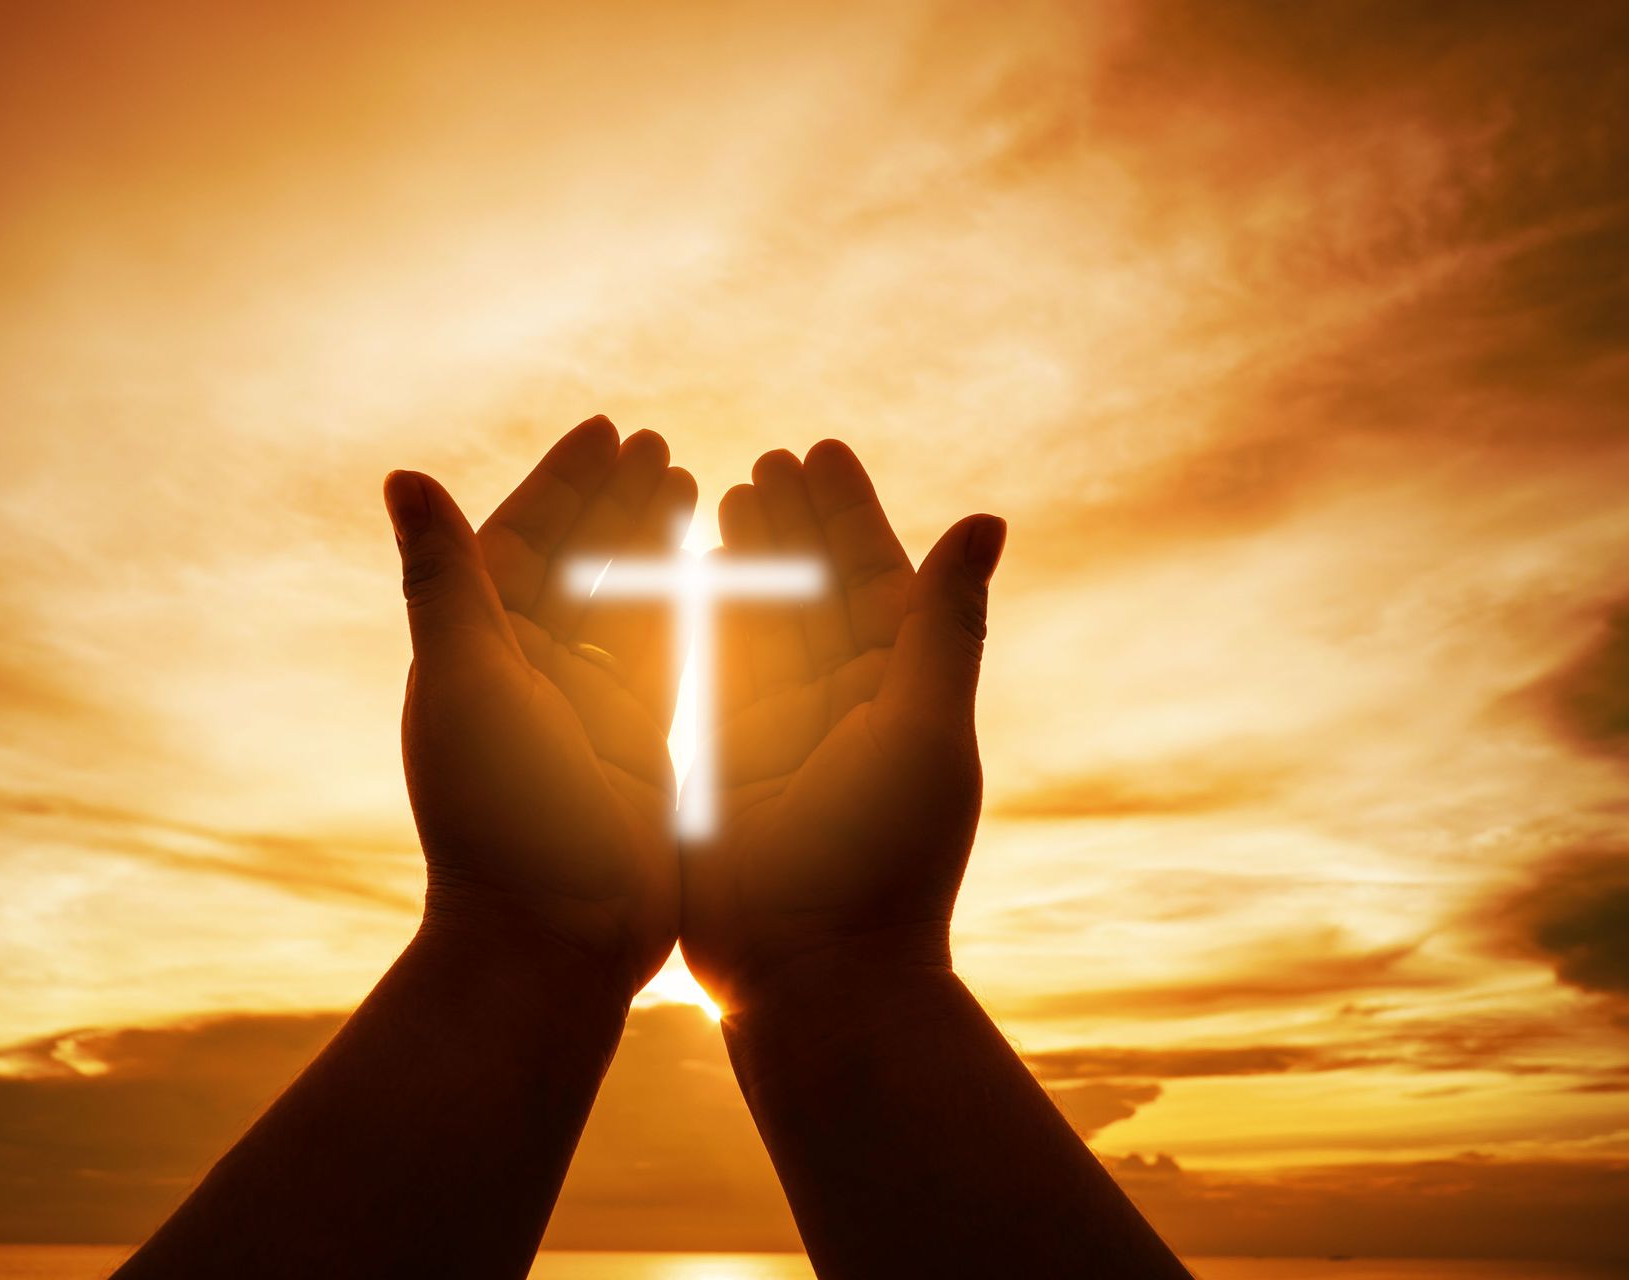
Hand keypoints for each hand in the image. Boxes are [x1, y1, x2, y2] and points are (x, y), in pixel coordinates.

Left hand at [385, 416, 694, 996]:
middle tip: (659, 444)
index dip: (561, 482)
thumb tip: (401, 477)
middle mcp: (525, 675)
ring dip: (651, 542)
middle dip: (613, 501)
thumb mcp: (466, 683)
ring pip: (623, 602)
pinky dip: (686, 608)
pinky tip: (720, 568)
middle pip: (575, 562)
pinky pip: (664, 656)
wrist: (551, 940)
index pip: (519, 540)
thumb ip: (444, 579)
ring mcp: (583, 710)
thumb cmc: (499, 814)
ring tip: (691, 482)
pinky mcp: (636, 746)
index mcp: (474, 653)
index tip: (607, 429)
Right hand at [679, 441, 1005, 1008]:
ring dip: (739, 562)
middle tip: (762, 461)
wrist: (817, 978)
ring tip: (720, 496)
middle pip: (810, 593)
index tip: (819, 450)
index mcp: (897, 693)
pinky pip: (702, 677)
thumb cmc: (885, 860)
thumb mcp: (924, 732)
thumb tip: (987, 519)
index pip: (873, 579)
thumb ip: (944, 624)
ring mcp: (776, 736)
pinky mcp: (719, 767)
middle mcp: (839, 707)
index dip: (847, 512)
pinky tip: (670, 576)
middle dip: (788, 526)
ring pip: (753, 626)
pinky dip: (690, 624)